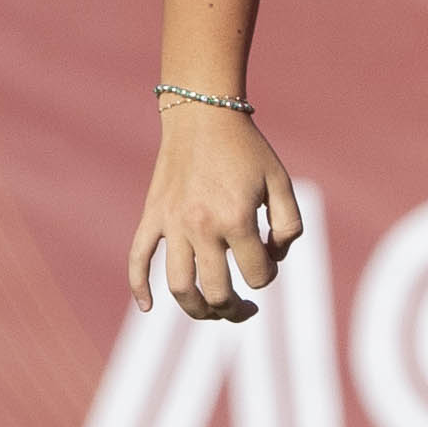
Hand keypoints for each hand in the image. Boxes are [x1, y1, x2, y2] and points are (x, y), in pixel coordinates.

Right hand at [126, 102, 299, 321]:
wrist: (203, 115)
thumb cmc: (247, 150)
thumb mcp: (281, 183)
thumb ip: (289, 225)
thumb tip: (271, 257)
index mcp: (237, 219)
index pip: (258, 275)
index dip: (269, 274)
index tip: (268, 256)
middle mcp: (202, 227)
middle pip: (218, 293)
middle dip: (236, 309)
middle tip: (245, 307)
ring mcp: (173, 224)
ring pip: (179, 287)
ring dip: (196, 310)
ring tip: (211, 311)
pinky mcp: (152, 217)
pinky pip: (138, 258)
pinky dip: (138, 288)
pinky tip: (148, 307)